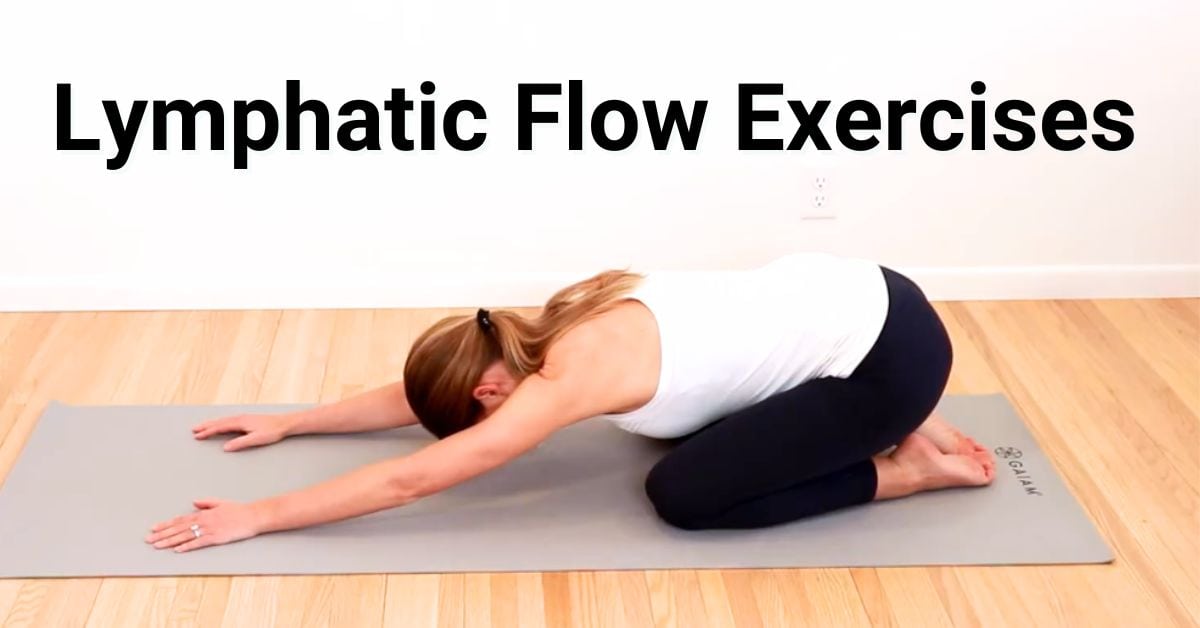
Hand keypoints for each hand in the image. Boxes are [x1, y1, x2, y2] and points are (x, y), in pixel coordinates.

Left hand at [146, 499, 263, 552]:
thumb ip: (206, 503)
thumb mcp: (221, 503)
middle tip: (149, 540)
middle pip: (179, 528)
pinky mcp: (216, 538)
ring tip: (157, 546)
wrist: (253, 515)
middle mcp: (203, 521)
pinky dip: (187, 546)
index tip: (154, 529)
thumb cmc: (239, 510)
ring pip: (185, 536)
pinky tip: (178, 550)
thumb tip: (193, 503)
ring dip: (170, 541)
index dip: (166, 525)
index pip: (180, 520)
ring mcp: (209, 529)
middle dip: (162, 534)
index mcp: (203, 513)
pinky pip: (199, 543)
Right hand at [192, 413, 292, 451]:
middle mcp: (240, 418)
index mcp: (240, 422)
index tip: (197, 436)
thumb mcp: (256, 439)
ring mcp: (243, 417)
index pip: (220, 427)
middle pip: (219, 422)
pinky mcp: (247, 419)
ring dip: (212, 423)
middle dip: (206, 426)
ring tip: (203, 426)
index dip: (208, 432)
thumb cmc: (272, 431)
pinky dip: (221, 422)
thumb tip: (225, 447)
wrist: (284, 423)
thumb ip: (240, 443)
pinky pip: (229, 420)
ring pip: (224, 420)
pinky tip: (220, 424)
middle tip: (194, 430)